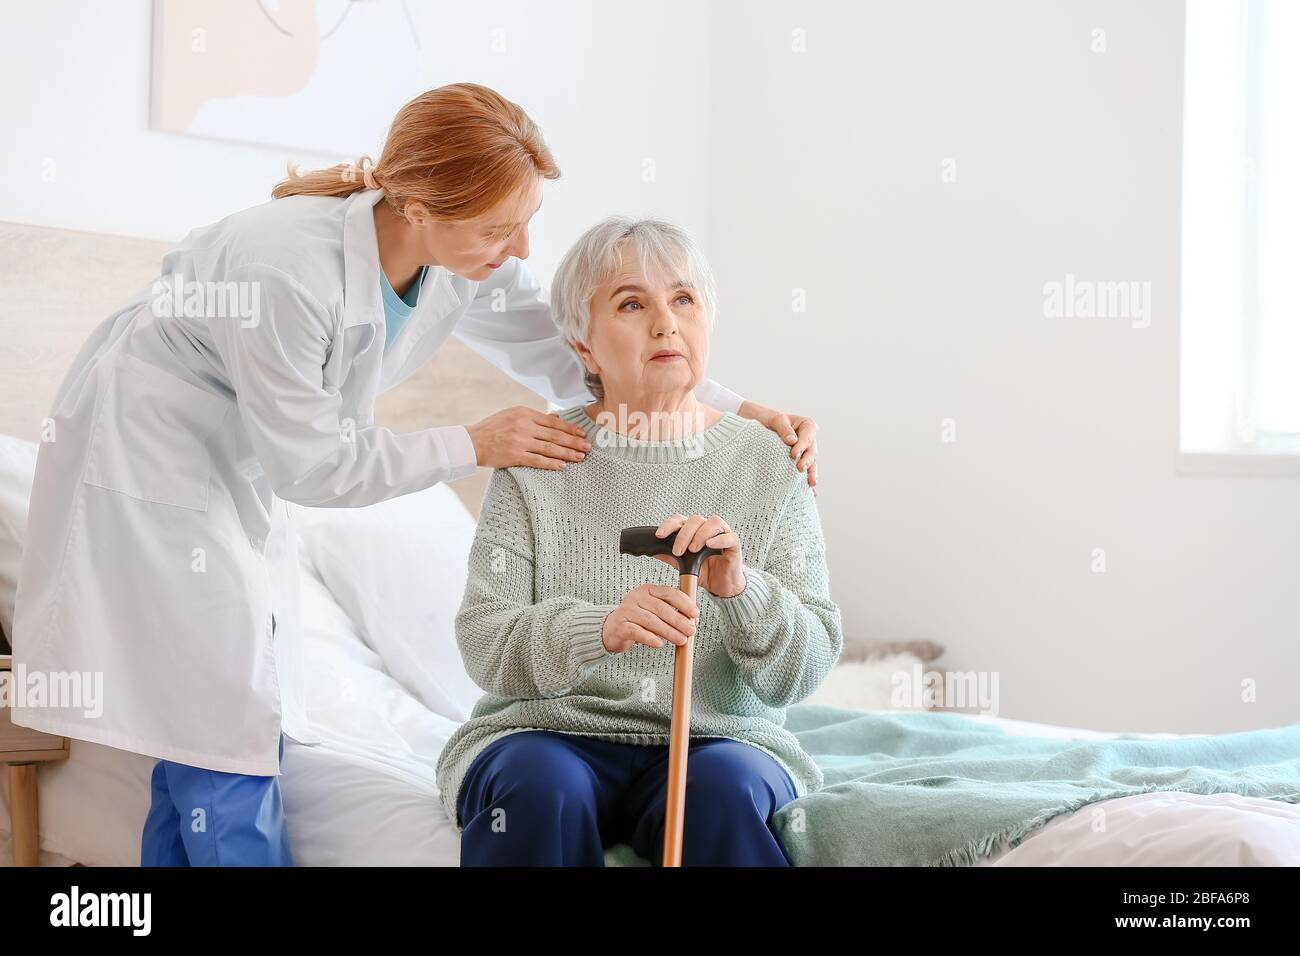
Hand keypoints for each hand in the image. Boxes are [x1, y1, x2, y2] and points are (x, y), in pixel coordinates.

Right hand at [466, 406, 592, 469]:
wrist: (471, 442)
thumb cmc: (492, 428)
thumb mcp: (512, 415)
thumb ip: (533, 417)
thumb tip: (556, 417)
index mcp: (525, 413)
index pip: (554, 421)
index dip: (570, 428)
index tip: (582, 433)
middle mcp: (524, 426)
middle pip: (555, 435)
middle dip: (574, 442)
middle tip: (588, 447)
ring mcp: (520, 441)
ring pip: (550, 448)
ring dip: (567, 453)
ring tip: (580, 457)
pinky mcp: (515, 456)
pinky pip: (538, 460)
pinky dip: (551, 463)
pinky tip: (563, 466)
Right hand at [602, 583, 699, 651]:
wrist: (612, 629)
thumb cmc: (638, 620)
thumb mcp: (655, 611)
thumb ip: (672, 613)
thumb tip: (692, 621)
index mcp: (648, 590)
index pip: (669, 593)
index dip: (684, 603)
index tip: (695, 614)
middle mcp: (636, 597)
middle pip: (661, 608)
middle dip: (679, 621)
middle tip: (691, 631)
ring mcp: (627, 610)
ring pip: (651, 621)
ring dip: (669, 632)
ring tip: (681, 640)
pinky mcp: (620, 626)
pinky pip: (637, 632)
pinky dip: (650, 638)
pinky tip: (659, 644)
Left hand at [652, 513, 745, 598]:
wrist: (721, 585)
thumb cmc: (704, 570)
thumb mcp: (682, 564)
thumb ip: (668, 556)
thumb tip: (650, 551)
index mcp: (693, 530)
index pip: (680, 519)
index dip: (669, 524)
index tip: (659, 535)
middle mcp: (707, 528)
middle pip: (695, 520)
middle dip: (683, 535)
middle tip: (677, 551)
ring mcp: (722, 534)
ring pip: (713, 522)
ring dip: (700, 534)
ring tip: (693, 550)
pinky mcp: (734, 544)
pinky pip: (729, 536)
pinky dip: (718, 539)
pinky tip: (709, 545)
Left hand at [736, 402, 818, 493]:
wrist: (757, 424)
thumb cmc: (767, 419)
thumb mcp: (775, 420)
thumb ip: (784, 429)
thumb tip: (792, 441)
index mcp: (806, 426)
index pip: (808, 435)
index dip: (803, 445)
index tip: (793, 454)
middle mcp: (807, 440)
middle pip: (811, 451)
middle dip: (807, 461)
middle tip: (799, 468)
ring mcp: (803, 452)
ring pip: (811, 463)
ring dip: (810, 473)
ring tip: (810, 484)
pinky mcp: (796, 462)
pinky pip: (804, 472)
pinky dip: (806, 482)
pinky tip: (811, 493)